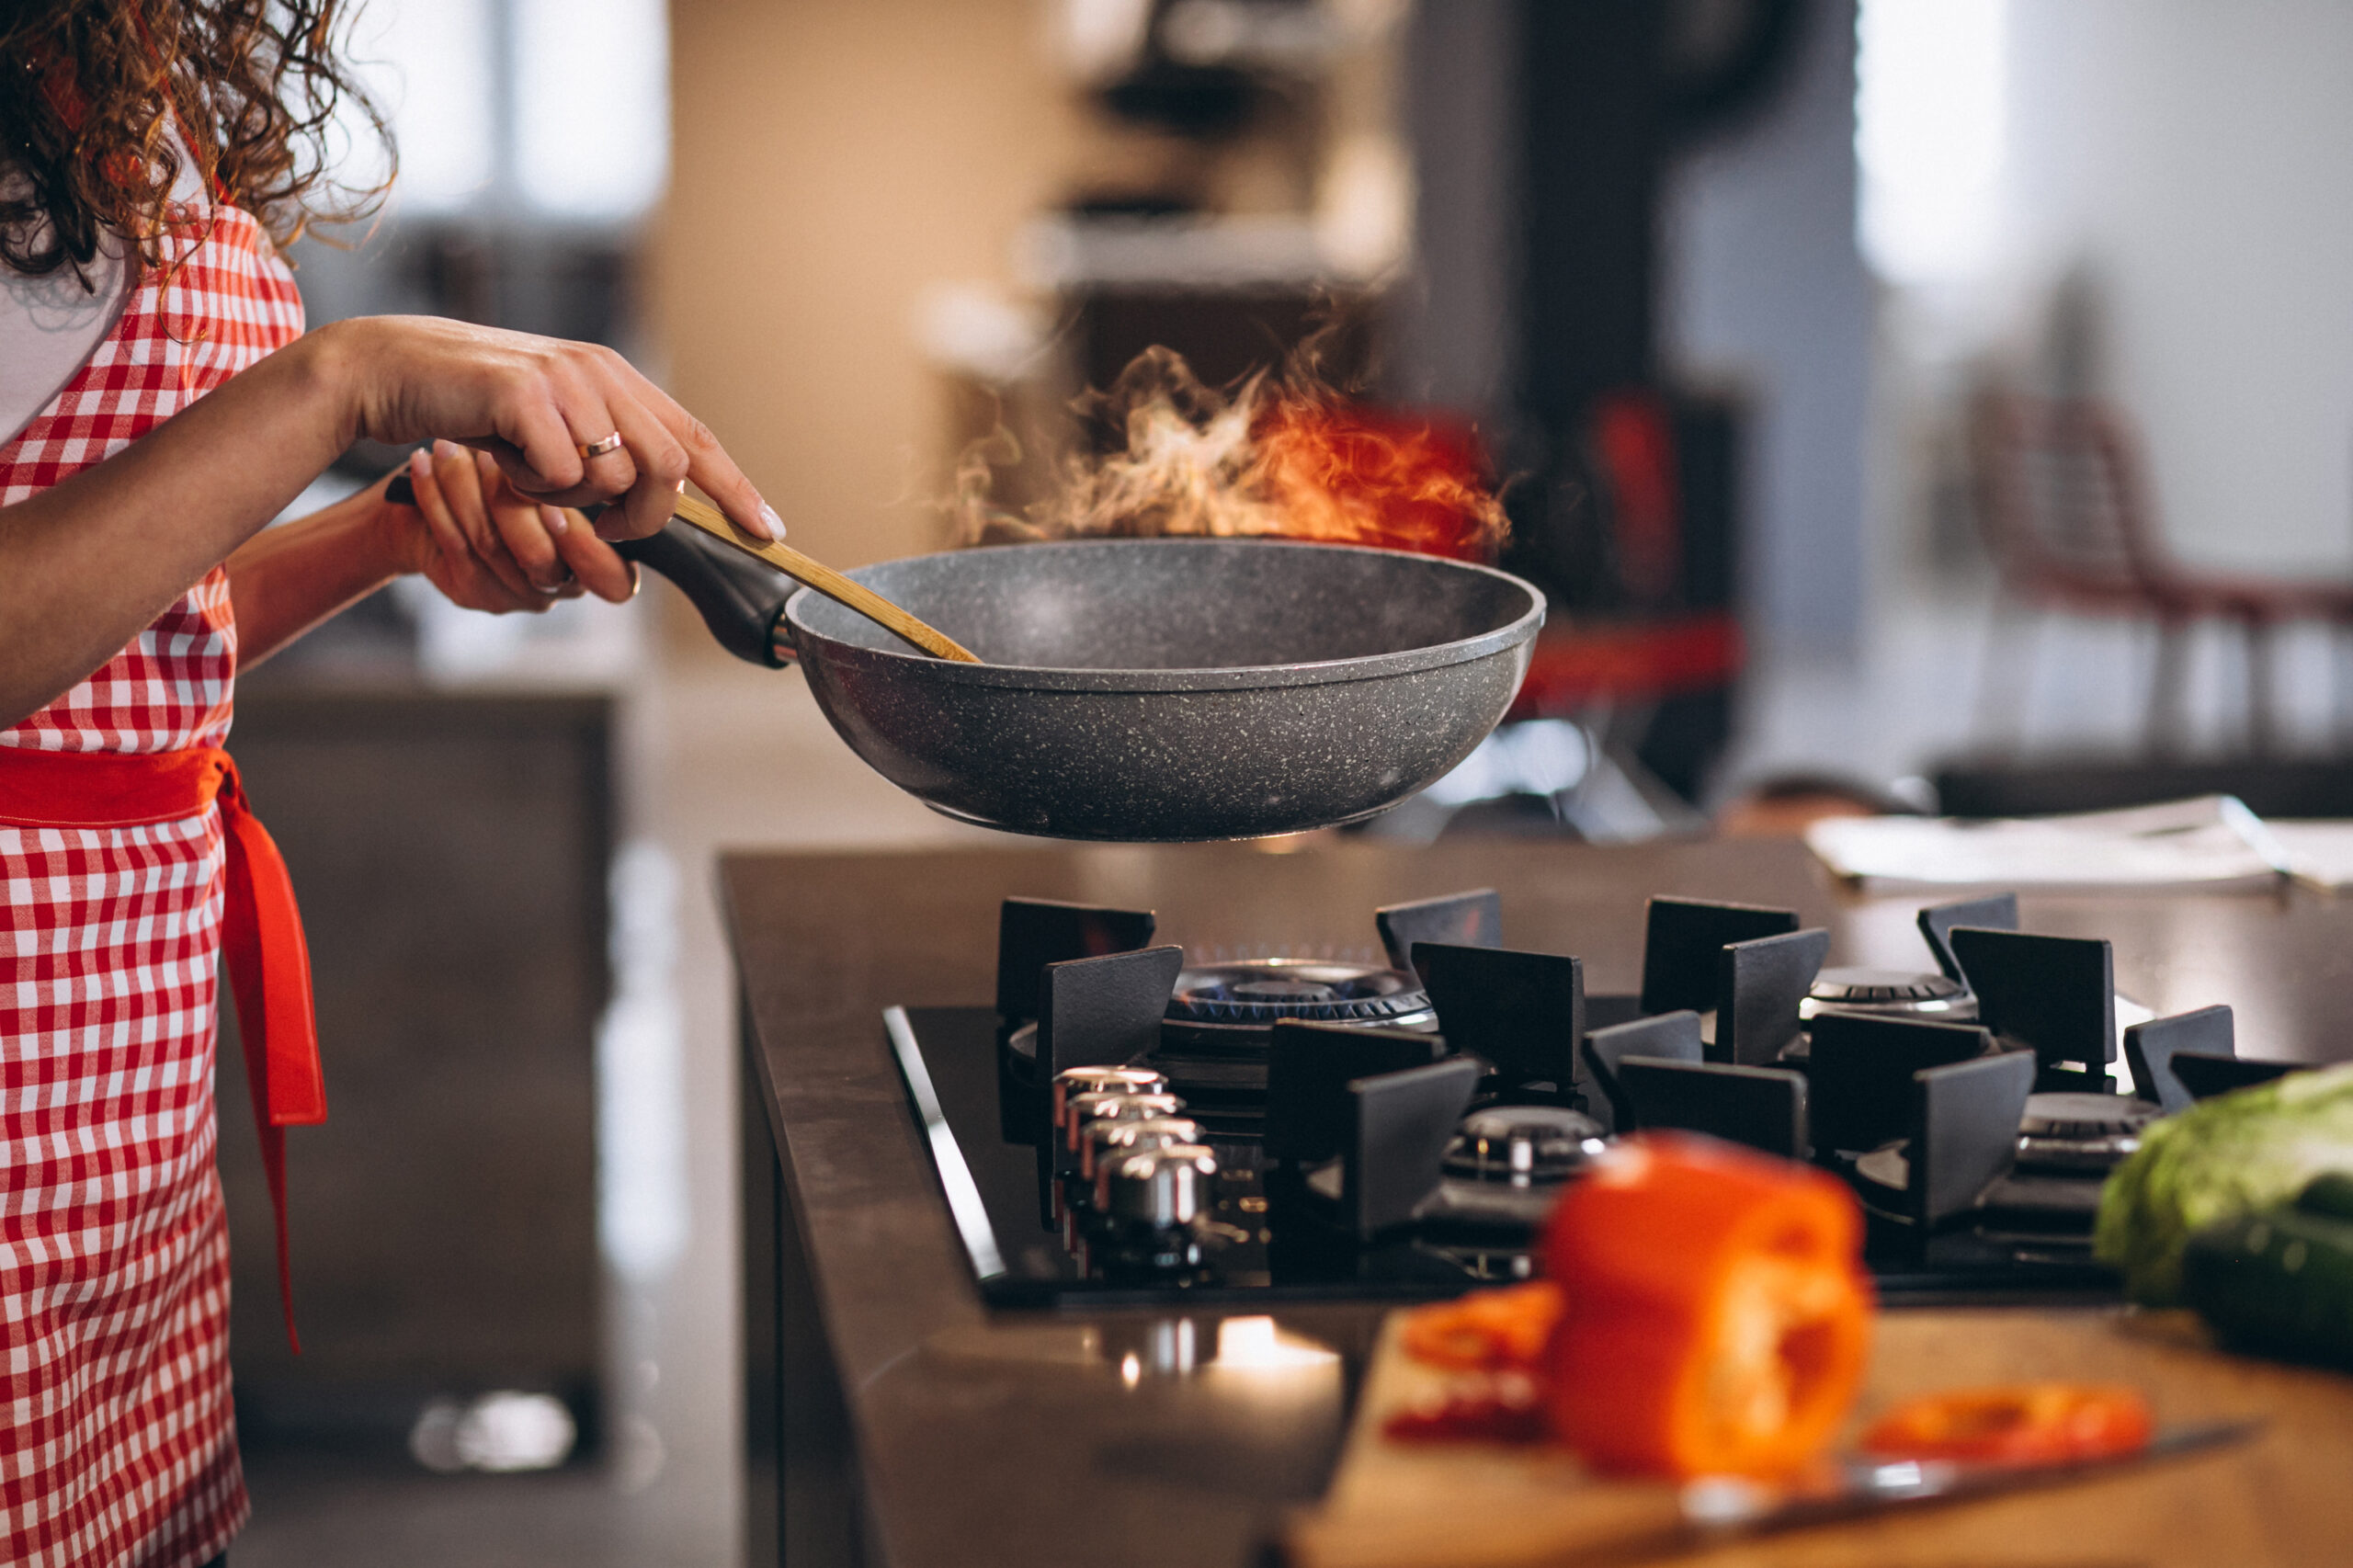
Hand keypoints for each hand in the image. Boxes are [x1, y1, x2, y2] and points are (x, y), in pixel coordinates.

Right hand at [327, 315, 784, 543]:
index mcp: (615, 377)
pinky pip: (563, 476)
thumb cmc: (469, 407)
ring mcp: (566, 380)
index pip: (694, 437)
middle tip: (600, 527)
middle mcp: (600, 372)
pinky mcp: (527, 395)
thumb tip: (657, 501)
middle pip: (669, 469)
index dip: (735, 488)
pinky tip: (505, 462)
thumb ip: (606, 448)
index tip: (768, 530)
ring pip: (616, 478)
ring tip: (530, 475)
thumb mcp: (551, 424)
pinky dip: (535, 488)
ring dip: (573, 501)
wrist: (391, 371)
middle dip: (642, 517)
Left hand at [381, 441, 638, 612]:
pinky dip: (434, 495)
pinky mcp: (469, 591)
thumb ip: (595, 465)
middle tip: (490, 454)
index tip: (552, 505)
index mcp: (598, 563)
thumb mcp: (564, 463)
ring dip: (465, 486)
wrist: (437, 505)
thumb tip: (612, 441)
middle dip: (512, 499)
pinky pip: (451, 542)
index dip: (584, 548)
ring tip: (448, 445)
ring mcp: (514, 594)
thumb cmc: (509, 472)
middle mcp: (560, 584)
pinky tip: (423, 461)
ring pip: (489, 544)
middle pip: (542, 558)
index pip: (614, 582)